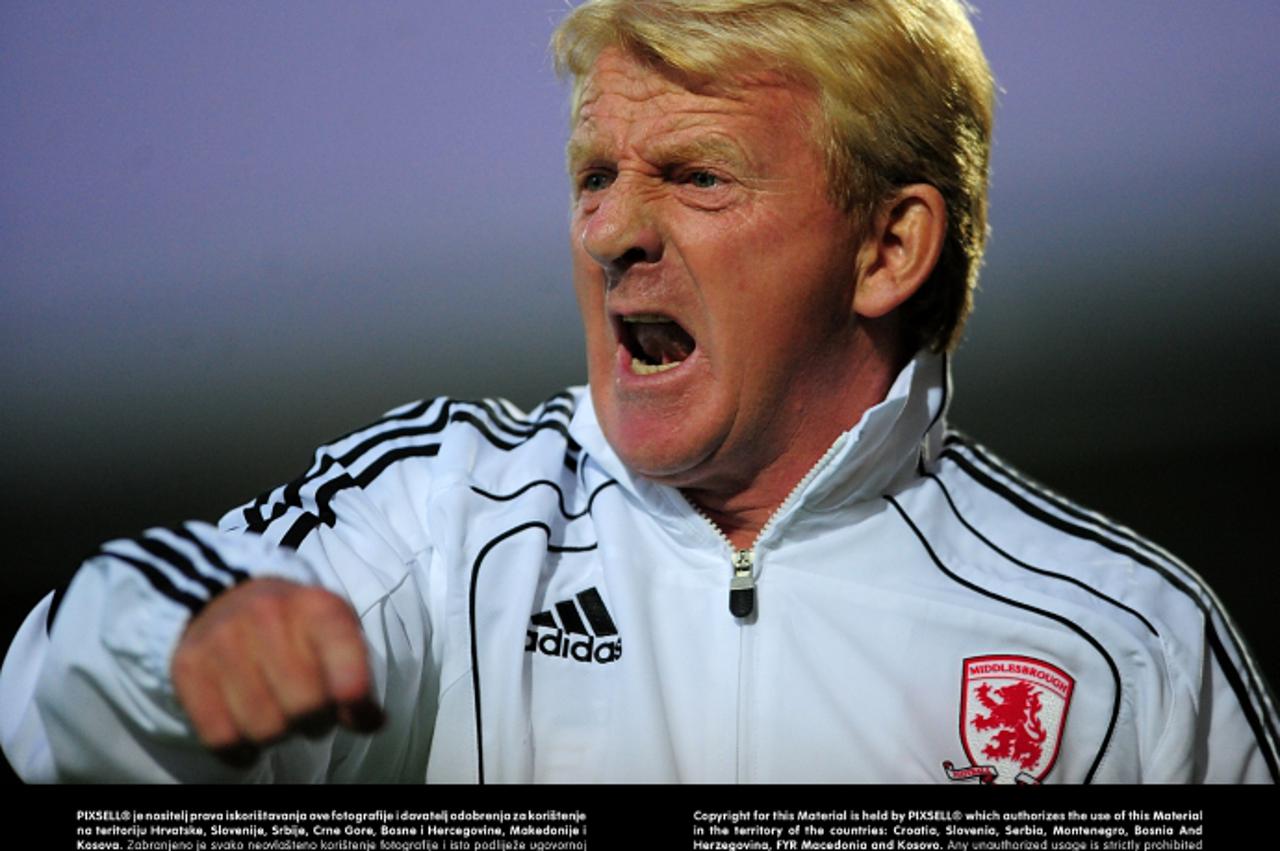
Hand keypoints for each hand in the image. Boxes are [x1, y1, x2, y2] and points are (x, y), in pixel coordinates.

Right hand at [171, 578, 382, 765]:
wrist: (224, 596)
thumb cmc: (294, 626)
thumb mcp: (335, 632)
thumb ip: (357, 675)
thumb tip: (370, 722)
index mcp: (318, 608)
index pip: (346, 661)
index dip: (355, 699)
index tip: (358, 713)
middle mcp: (269, 617)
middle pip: (305, 706)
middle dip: (317, 722)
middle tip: (311, 712)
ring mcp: (223, 641)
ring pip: (264, 727)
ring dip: (278, 735)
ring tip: (279, 714)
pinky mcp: (188, 668)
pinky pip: (220, 737)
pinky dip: (240, 750)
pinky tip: (248, 736)